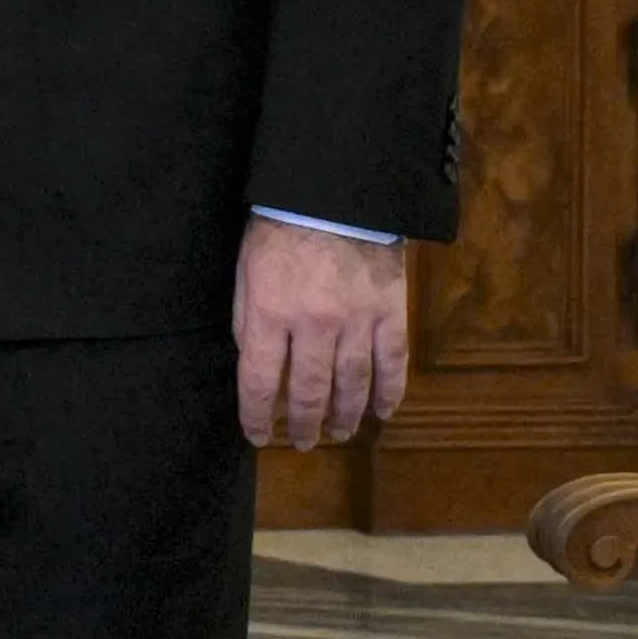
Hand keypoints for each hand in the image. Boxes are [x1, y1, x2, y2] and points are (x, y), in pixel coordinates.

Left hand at [236, 215, 408, 449]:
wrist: (334, 194)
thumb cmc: (278, 230)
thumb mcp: (245, 274)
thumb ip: (248, 322)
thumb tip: (255, 365)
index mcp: (269, 315)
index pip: (259, 382)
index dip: (257, 417)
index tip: (258, 437)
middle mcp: (313, 326)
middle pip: (309, 391)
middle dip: (304, 424)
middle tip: (304, 443)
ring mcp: (357, 321)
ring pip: (353, 384)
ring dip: (345, 416)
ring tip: (338, 434)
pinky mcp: (391, 312)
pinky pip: (393, 362)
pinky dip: (390, 393)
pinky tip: (384, 412)